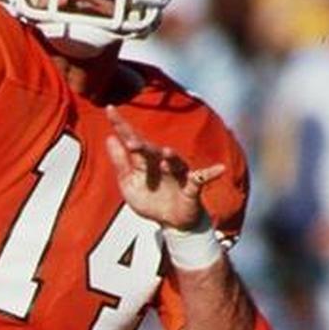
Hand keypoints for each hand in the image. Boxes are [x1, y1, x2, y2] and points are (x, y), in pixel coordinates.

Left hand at [104, 106, 224, 229]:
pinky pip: (202, 179)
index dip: (120, 124)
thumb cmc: (150, 199)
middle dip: (142, 146)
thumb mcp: (129, 183)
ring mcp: (177, 173)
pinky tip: (219, 168)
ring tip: (166, 153)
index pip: (131, 138)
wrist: (172, 221)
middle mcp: (161, 162)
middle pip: (151, 150)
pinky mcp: (192, 187)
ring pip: (175, 162)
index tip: (109, 108)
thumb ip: (121, 162)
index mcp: (143, 160)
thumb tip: (110, 138)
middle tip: (130, 144)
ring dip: (171, 158)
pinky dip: (211, 173)